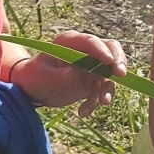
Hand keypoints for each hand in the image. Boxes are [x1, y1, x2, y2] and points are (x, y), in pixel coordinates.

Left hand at [11, 29, 126, 116]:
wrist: (33, 89)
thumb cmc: (33, 77)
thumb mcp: (38, 75)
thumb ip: (55, 74)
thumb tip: (72, 74)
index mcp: (69, 42)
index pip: (90, 41)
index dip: (101, 50)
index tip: (109, 61)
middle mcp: (84, 51)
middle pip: (110, 49)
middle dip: (118, 61)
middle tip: (120, 74)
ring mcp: (91, 66)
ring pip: (110, 72)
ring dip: (109, 88)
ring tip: (102, 102)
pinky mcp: (93, 81)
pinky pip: (102, 89)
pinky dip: (96, 101)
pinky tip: (83, 111)